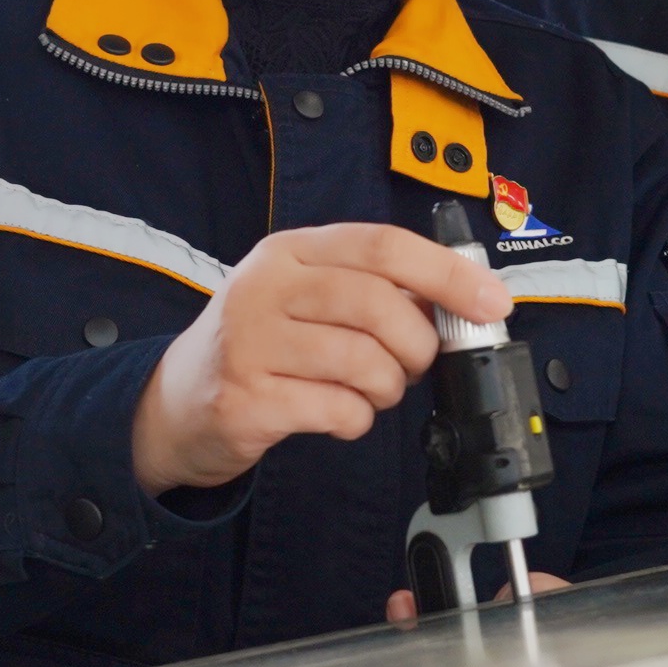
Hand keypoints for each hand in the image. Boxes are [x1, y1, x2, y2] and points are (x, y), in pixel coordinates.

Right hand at [132, 223, 510, 494]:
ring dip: (387, 388)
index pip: (382, 246)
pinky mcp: (246, 399)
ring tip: (371, 392)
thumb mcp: (302, 295)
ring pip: (363, 361)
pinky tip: (339, 415)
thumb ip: (369, 288)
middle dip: (418, 344)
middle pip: (378, 304)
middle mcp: (264, 287)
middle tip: (414, 363)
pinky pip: (338, 409)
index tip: (492, 303)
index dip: (447, 274)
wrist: (175, 404)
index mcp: (289, 251)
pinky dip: (357, 420)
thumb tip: (459, 298)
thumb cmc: (258, 345)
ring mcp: (250, 343)